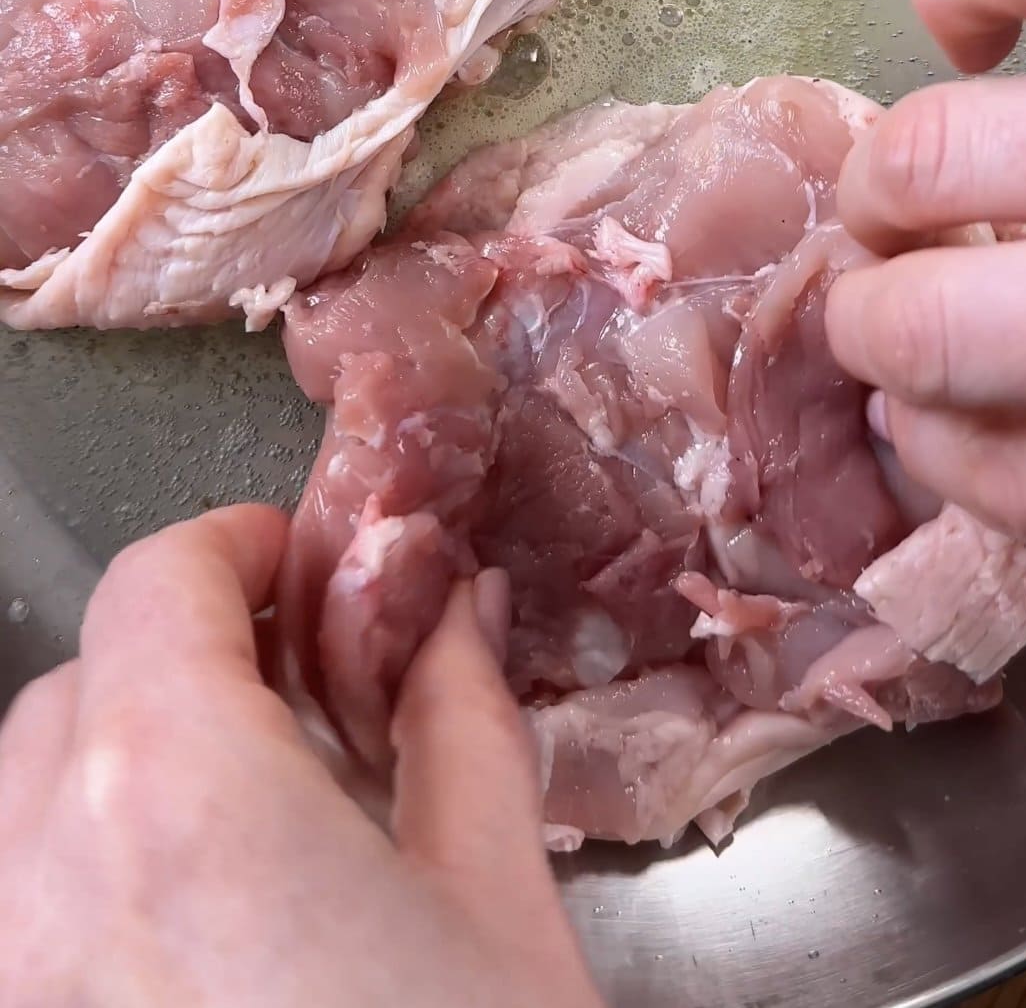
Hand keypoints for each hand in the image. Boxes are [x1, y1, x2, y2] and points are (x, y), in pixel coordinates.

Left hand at [0, 505, 601, 1007]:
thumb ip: (456, 719)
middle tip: (299, 700)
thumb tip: (449, 612)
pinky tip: (191, 947)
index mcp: (178, 797)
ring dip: (120, 774)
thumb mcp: (491, 900)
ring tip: (247, 830)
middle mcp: (44, 882)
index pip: (156, 580)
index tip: (295, 568)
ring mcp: (11, 981)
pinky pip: (19, 921)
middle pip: (82, 685)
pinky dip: (80, 888)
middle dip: (187, 661)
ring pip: (25, 806)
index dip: (234, 548)